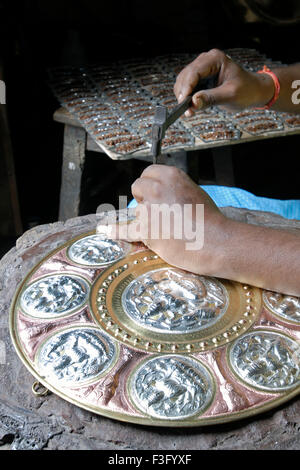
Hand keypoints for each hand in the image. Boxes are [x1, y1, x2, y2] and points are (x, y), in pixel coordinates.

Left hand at [107, 165, 228, 275]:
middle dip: (145, 199)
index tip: (154, 193)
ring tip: (168, 230)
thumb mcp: (193, 191)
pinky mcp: (145, 230)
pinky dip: (115, 231)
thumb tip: (158, 194)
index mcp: (170, 176)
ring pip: (137, 211)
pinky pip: (125, 230)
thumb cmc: (209, 219)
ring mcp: (149, 210)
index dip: (151, 184)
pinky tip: (105, 230)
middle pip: (138, 188)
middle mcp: (157, 189)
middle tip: (161, 212)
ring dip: (146, 219)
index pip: (148, 173)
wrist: (216, 242)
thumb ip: (173, 188)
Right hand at [174, 48, 274, 115]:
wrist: (254, 91)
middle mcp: (206, 61)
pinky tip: (191, 108)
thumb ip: (211, 98)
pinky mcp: (200, 79)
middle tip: (186, 110)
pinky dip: (186, 99)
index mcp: (215, 59)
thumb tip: (193, 102)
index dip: (186, 87)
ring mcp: (202, 70)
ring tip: (189, 111)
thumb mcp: (230, 95)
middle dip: (183, 93)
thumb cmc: (247, 90)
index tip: (183, 102)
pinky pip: (187, 88)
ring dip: (183, 97)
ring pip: (183, 83)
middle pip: (185, 76)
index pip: (194, 71)